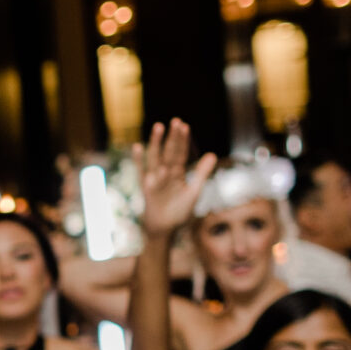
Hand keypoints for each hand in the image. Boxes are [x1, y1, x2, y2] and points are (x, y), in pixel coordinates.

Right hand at [134, 119, 214, 238]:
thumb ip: (201, 173)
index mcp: (177, 173)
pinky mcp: (146, 188)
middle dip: (172, 137)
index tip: (185, 126)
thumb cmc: (179, 211)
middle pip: (169, 152)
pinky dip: (138, 160)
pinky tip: (138, 147)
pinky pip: (141, 172)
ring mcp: (154, 179)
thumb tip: (212, 154)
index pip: (180, 153)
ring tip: (159, 127)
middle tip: (176, 121)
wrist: (165, 228)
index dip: (183, 141)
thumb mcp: (194, 191)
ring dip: (157, 143)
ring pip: (156, 157)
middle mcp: (165, 172)